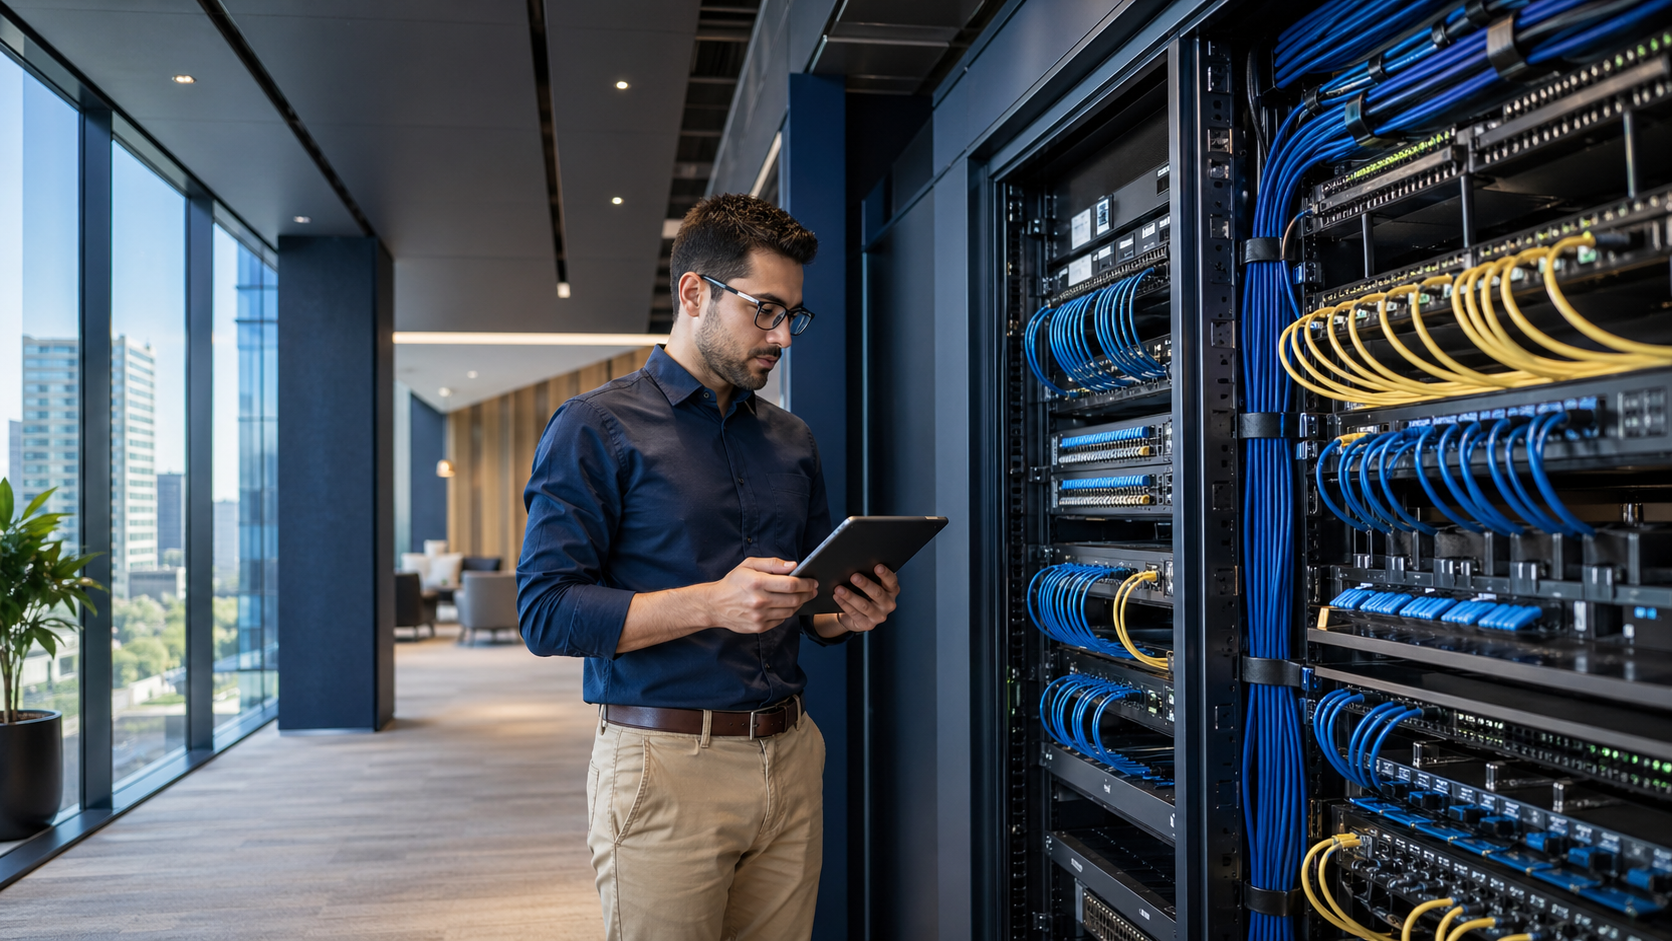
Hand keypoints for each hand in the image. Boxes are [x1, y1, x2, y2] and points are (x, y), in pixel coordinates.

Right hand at [704, 557, 818, 634]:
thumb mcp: (748, 565)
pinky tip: (786, 605)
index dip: (806, 583)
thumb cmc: (733, 582)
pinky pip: (781, 620)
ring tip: (801, 596)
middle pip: (794, 599)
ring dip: (799, 603)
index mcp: (757, 582)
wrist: (715, 605)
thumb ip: (772, 563)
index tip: (813, 581)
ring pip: (790, 611)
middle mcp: (759, 601)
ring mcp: (759, 616)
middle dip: (808, 594)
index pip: (791, 584)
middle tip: (813, 590)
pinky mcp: (759, 627)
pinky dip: (787, 612)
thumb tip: (793, 565)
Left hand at [830, 565, 899, 633]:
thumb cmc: (865, 594)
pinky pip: (855, 614)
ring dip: (850, 596)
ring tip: (839, 589)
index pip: (892, 582)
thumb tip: (857, 565)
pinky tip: (837, 597)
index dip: (885, 574)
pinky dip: (845, 605)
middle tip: (854, 576)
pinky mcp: (868, 625)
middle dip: (865, 584)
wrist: (858, 615)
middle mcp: (889, 604)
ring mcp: (879, 616)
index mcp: (892, 591)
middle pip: (877, 593)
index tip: (877, 566)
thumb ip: (869, 576)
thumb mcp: (870, 584)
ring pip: (864, 605)